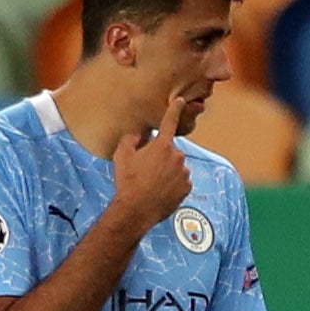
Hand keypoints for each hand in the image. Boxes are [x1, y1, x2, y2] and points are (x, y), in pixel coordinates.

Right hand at [110, 96, 191, 233]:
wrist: (137, 209)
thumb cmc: (128, 181)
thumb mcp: (122, 155)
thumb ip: (131, 139)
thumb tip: (139, 136)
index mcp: (162, 146)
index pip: (169, 122)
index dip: (174, 110)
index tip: (181, 101)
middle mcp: (177, 156)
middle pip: (170, 151)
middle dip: (161, 156)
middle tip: (146, 170)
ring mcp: (184, 173)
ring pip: (176, 167)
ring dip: (167, 171)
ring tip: (152, 183)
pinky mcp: (187, 187)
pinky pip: (180, 181)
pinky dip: (173, 184)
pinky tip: (160, 191)